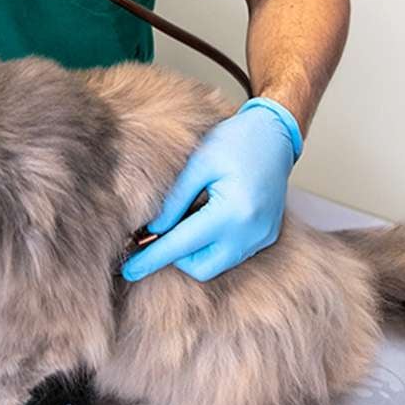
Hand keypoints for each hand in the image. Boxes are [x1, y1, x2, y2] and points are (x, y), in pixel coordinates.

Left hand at [121, 98, 302, 282]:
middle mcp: (251, 233)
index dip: (152, 258)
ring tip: (178, 224)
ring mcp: (262, 238)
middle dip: (175, 257)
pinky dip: (211, 245)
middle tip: (154, 235)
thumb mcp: (199, 163)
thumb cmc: (237, 141)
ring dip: (194, 252)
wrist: (276, 135)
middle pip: (201, 268)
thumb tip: (152, 231)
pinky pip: (231, 254)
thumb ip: (174, 200)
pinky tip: (200, 221)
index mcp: (234, 212)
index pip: (183, 246)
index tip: (129, 269)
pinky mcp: (265, 237)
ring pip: (216, 264)